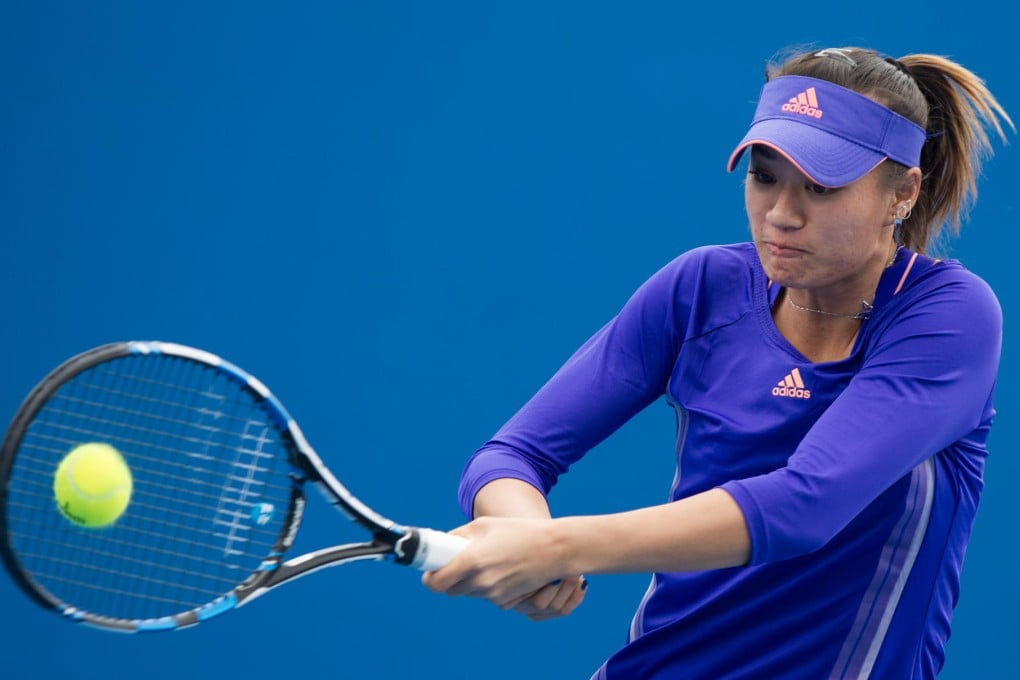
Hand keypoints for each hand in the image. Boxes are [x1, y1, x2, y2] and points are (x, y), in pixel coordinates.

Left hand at [421, 516, 585, 618]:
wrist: (554, 549)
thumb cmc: (519, 531)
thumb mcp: (484, 525)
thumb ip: (460, 536)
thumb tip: (443, 544)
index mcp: (471, 560)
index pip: (436, 582)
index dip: (429, 578)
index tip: (430, 572)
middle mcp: (480, 581)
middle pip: (450, 590)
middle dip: (449, 579)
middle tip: (455, 564)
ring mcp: (493, 594)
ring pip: (469, 593)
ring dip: (469, 581)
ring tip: (485, 562)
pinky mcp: (505, 601)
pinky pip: (487, 595)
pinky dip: (488, 586)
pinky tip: (501, 569)